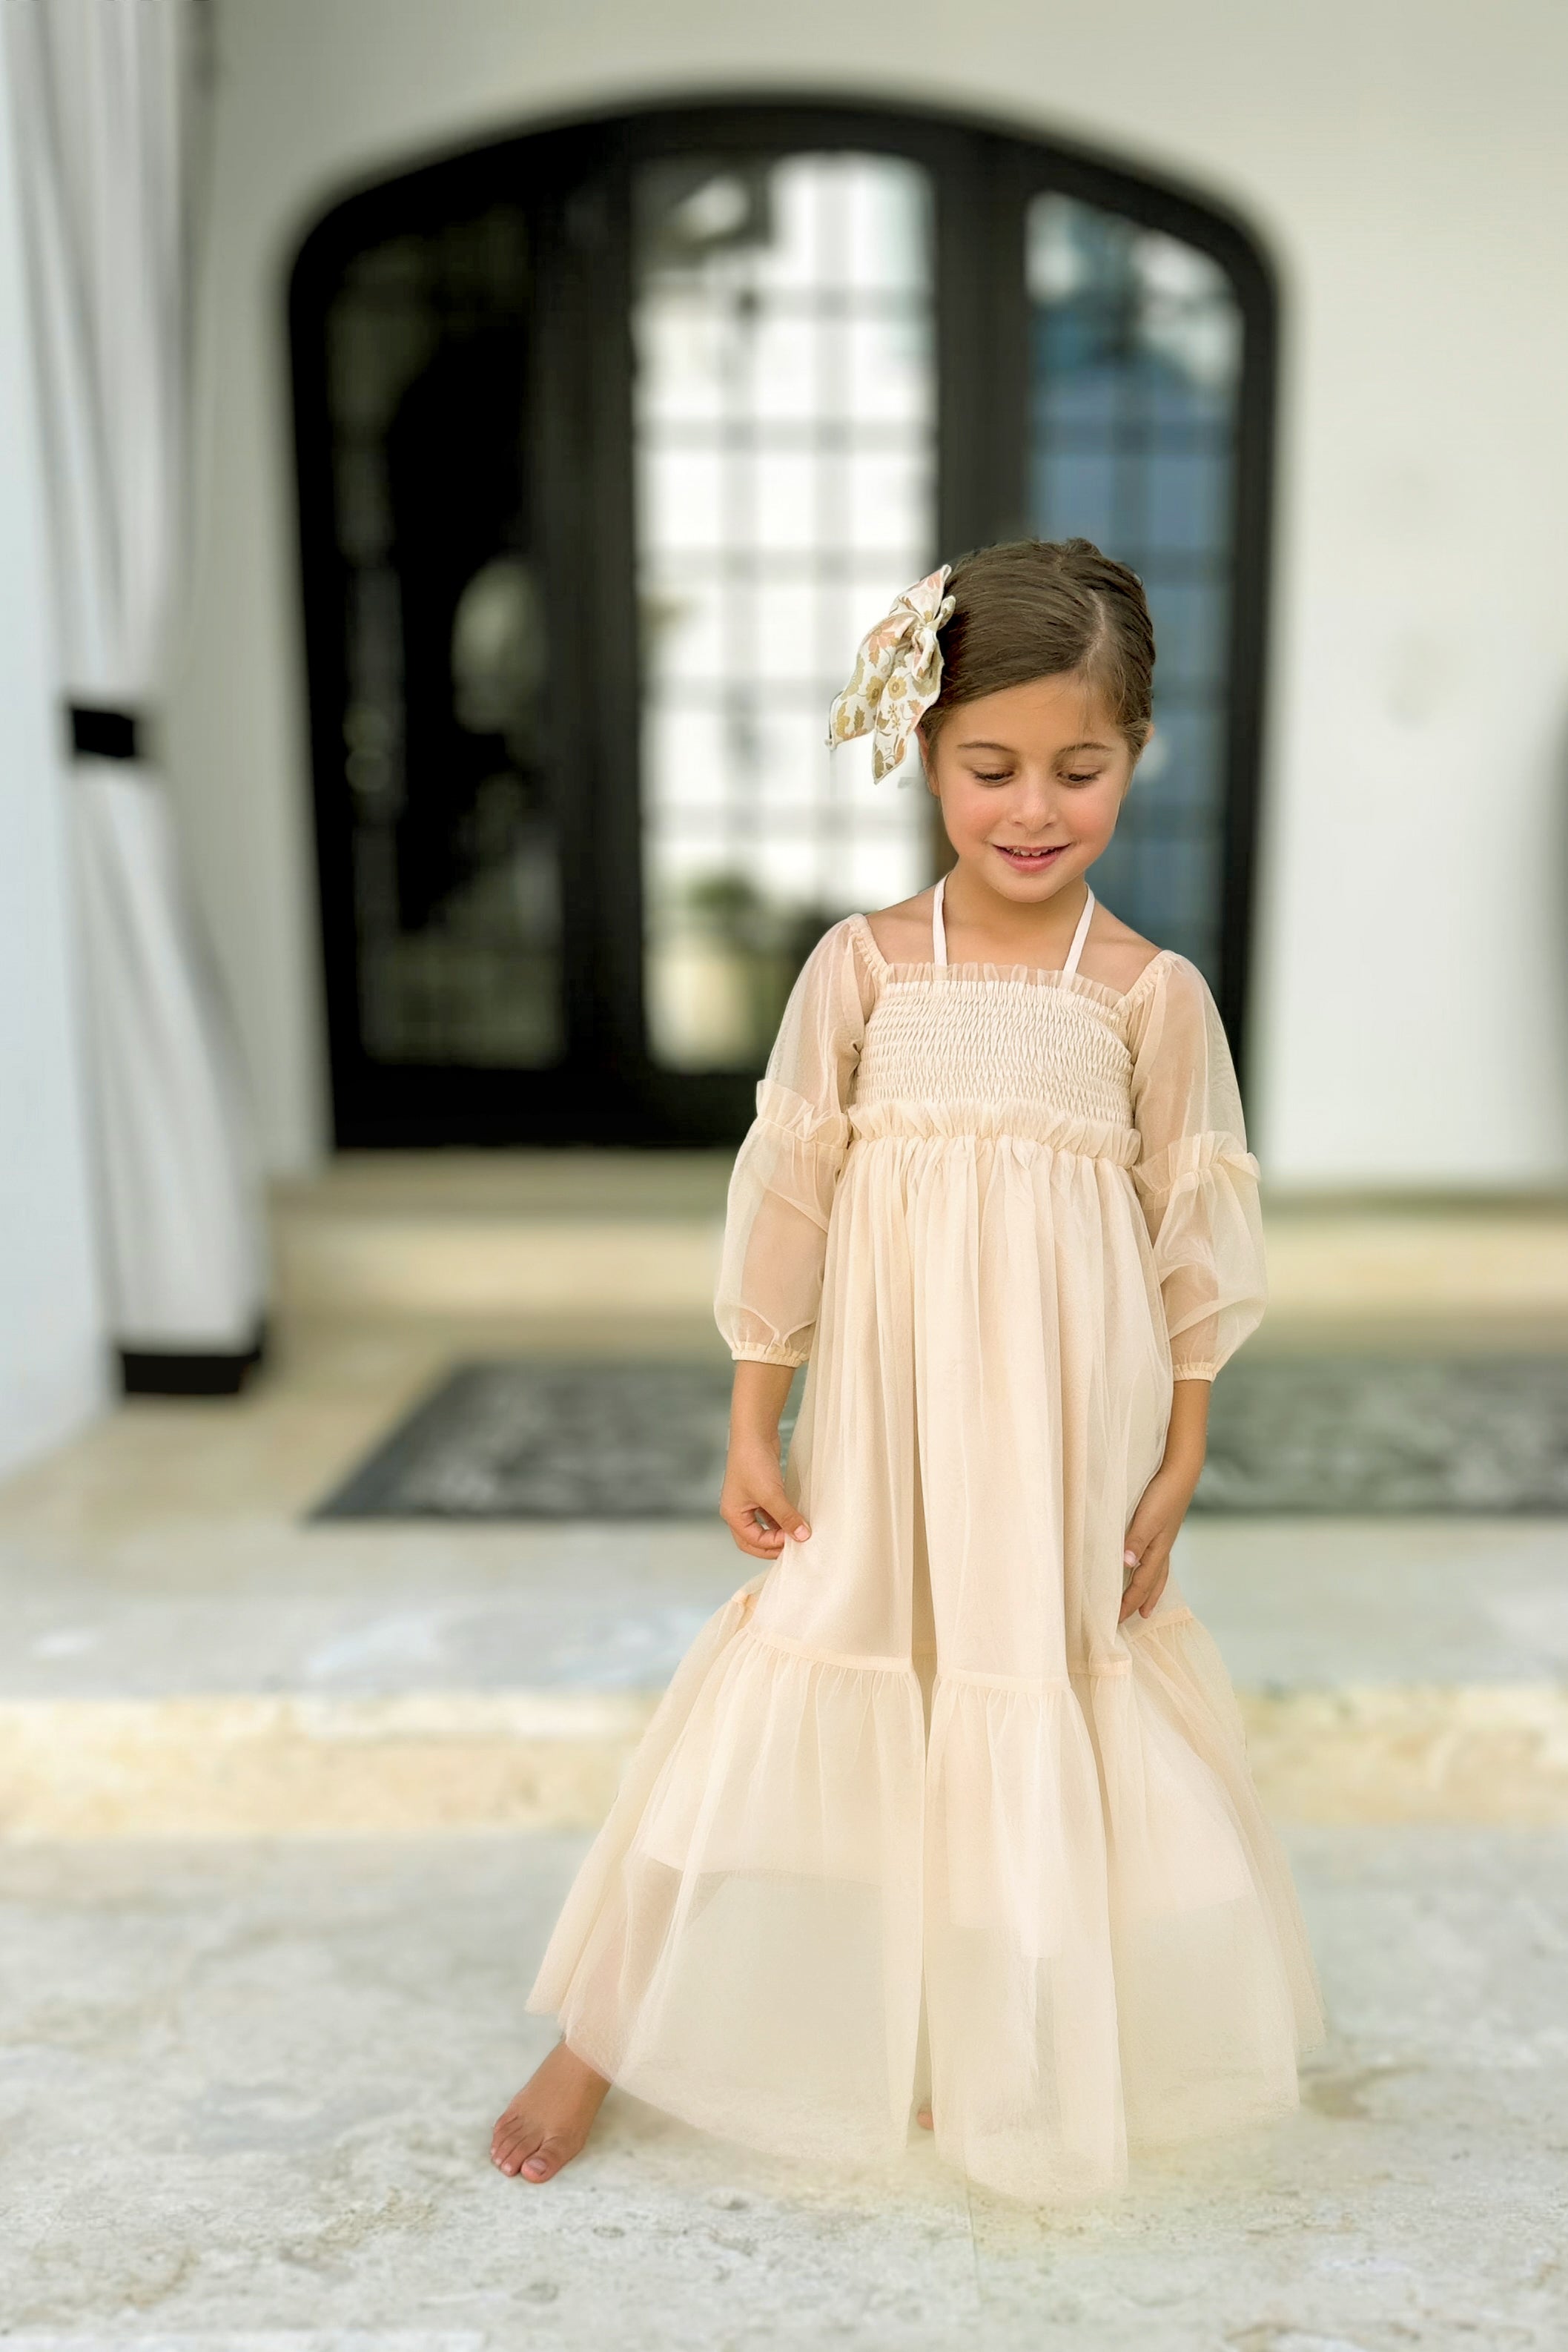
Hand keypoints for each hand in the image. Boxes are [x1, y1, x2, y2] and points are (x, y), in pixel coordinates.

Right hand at [720, 1432, 811, 1560]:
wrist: (754, 1432)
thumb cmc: (753, 1462)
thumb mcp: (771, 1494)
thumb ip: (786, 1517)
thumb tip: (802, 1536)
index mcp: (733, 1515)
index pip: (751, 1542)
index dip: (772, 1544)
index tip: (793, 1539)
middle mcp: (738, 1510)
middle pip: (754, 1539)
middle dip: (772, 1545)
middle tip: (793, 1547)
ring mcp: (748, 1500)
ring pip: (763, 1526)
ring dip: (778, 1531)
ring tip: (796, 1533)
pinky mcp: (760, 1490)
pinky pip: (770, 1512)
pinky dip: (780, 1518)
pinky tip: (793, 1517)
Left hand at [1119, 1379, 1208, 1622]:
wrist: (1182, 1470)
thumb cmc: (1163, 1493)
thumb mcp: (1146, 1518)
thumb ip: (1135, 1540)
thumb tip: (1126, 1566)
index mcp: (1156, 1549)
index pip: (1140, 1583)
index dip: (1128, 1602)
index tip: (1116, 1620)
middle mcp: (1162, 1547)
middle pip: (1152, 1582)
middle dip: (1142, 1601)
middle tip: (1135, 1619)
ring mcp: (1164, 1537)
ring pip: (1157, 1571)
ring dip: (1150, 1589)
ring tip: (1147, 1604)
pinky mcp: (1164, 1526)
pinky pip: (1158, 1557)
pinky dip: (1153, 1570)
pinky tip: (1148, 1564)